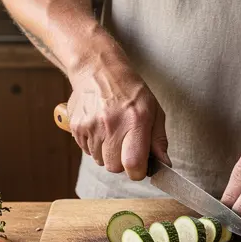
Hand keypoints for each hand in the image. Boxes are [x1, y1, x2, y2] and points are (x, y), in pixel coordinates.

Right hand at [66, 50, 168, 179]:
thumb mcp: (153, 110)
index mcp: (135, 120)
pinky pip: (86, 151)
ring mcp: (91, 126)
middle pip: (114, 167)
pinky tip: (99, 128)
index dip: (138, 171)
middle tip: (125, 144)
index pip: (133, 164)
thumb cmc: (130, 91)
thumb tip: (164, 164)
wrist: (98, 70)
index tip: (140, 166)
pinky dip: (94, 145)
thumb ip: (158, 139)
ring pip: (99, 161)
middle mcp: (111, 124)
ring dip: (107, 153)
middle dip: (121, 162)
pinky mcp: (77, 126)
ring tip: (112, 132)